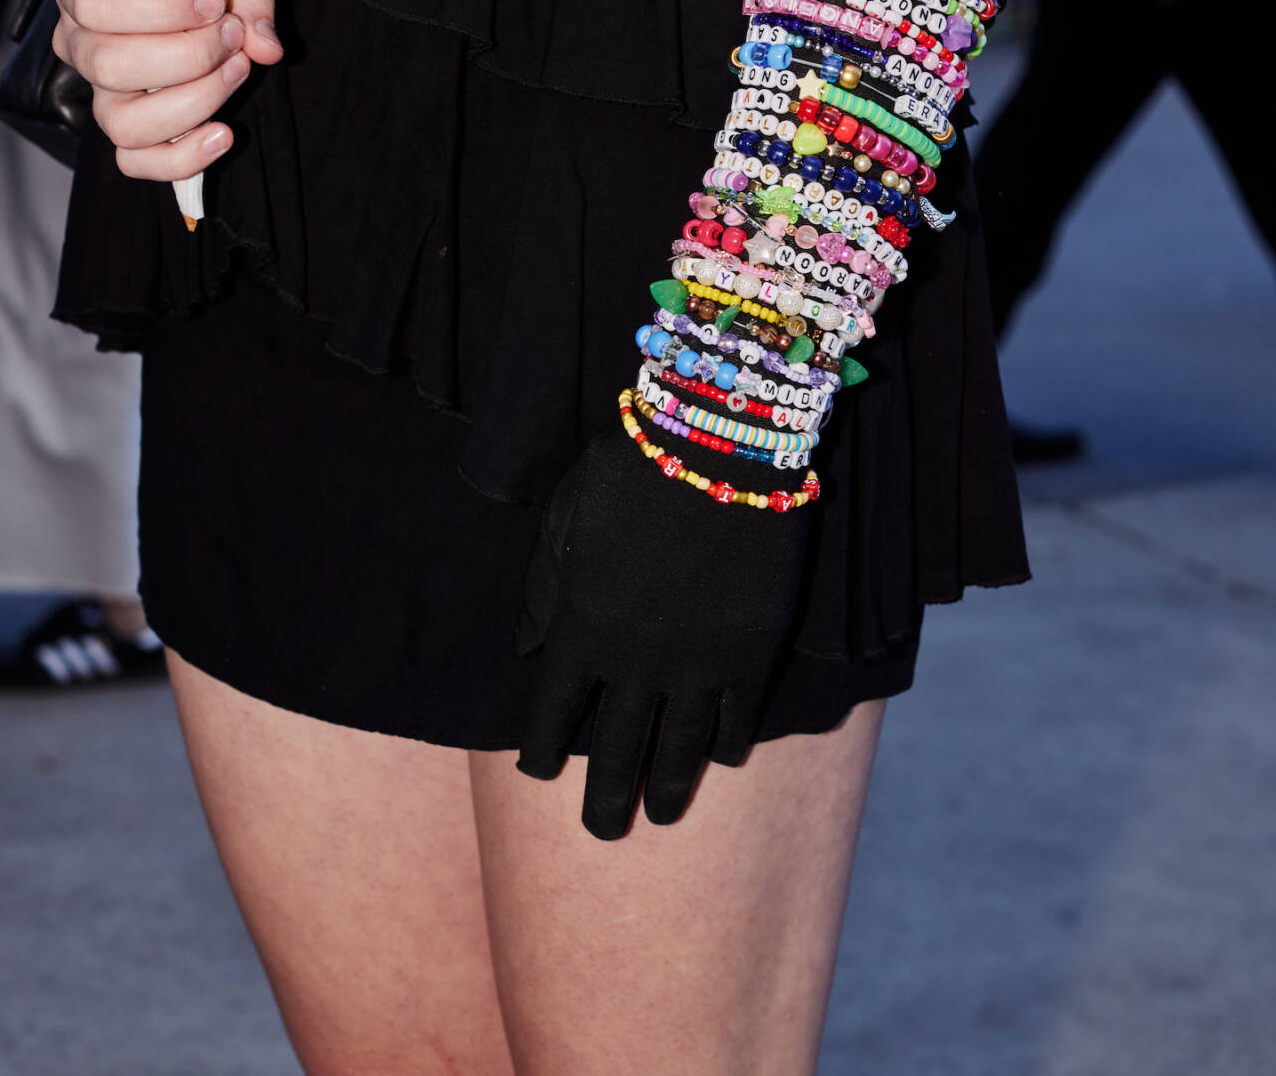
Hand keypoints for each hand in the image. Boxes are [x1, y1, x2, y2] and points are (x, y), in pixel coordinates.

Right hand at [52, 0, 282, 179]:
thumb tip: (266, 48)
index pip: (95, 5)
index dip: (159, 9)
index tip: (215, 3)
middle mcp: (77, 43)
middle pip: (110, 66)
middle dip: (189, 55)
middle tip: (233, 36)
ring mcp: (97, 93)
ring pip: (123, 123)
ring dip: (194, 100)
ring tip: (237, 69)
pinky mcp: (124, 131)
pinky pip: (136, 163)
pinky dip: (184, 158)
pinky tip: (224, 133)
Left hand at [517, 422, 810, 838]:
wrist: (718, 443)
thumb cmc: (632, 467)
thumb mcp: (565, 517)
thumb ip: (543, 587)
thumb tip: (524, 649)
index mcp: (580, 627)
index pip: (551, 713)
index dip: (542, 750)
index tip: (538, 772)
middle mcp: (633, 661)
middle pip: (614, 750)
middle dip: (605, 799)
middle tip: (602, 832)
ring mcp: (696, 663)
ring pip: (678, 747)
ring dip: (666, 787)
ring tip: (658, 817)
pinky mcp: (751, 651)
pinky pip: (737, 716)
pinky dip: (728, 743)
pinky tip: (723, 759)